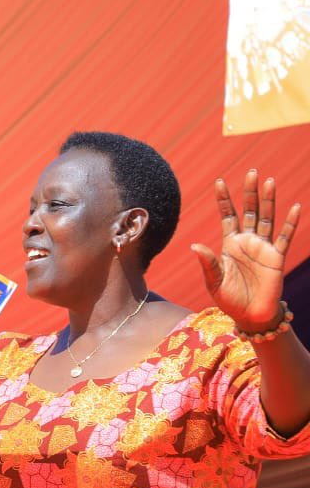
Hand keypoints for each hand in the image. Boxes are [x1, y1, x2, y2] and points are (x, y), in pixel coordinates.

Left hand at [192, 170, 299, 332]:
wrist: (250, 315)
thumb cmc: (229, 299)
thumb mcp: (214, 280)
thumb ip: (208, 262)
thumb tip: (194, 245)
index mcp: (229, 244)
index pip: (227, 216)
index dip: (224, 199)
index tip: (219, 181)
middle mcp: (247, 241)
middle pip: (249, 211)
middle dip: (249, 192)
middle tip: (251, 172)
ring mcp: (263, 247)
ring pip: (266, 218)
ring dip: (268, 200)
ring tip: (269, 181)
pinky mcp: (276, 257)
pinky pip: (284, 236)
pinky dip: (289, 222)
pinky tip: (294, 206)